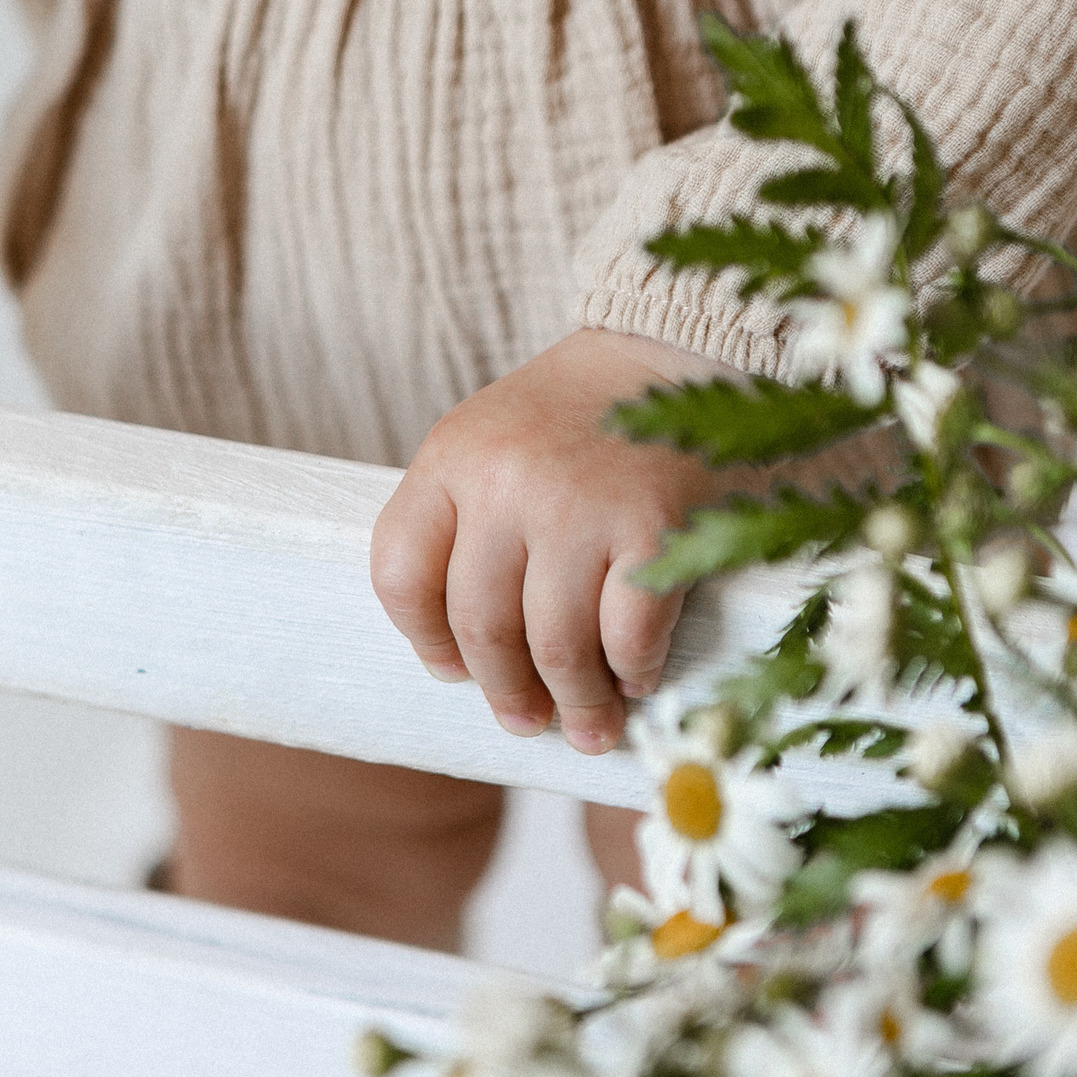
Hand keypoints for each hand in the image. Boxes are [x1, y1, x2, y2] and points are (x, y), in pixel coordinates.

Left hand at [371, 329, 723, 754]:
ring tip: (589, 726)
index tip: (453, 671)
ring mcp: (581, 503)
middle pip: (481, 626)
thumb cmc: (574, 418)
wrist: (675, 350)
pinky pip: (629, 633)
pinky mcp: (657, 524)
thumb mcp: (488, 445)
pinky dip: (632, 671)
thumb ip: (462, 527)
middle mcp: (506, 480)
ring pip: (555, 645)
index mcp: (451, 458)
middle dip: (506, 691)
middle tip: (527, 719)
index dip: (424, 639)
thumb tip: (462, 659)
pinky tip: (637, 677)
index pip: (401, 575)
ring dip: (575, 703)